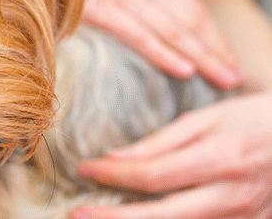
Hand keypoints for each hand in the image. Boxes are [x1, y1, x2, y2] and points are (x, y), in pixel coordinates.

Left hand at [71, 91, 271, 218]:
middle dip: (114, 218)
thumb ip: (161, 141)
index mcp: (218, 160)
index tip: (84, 170)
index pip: (152, 175)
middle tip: (77, 214)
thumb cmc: (251, 120)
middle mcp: (230, 196)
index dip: (113, 176)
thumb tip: (116, 158)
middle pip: (161, 217)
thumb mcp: (205, 119)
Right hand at [82, 0, 241, 88]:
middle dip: (216, 51)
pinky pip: (138, 34)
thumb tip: (145, 18)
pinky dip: (164, 52)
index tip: (228, 59)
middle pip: (190, 20)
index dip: (212, 35)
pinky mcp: (100, 6)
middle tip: (237, 78)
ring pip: (173, 29)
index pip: (191, 7)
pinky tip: (185, 70)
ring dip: (203, 56)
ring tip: (225, 80)